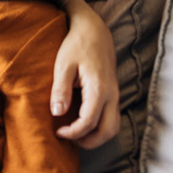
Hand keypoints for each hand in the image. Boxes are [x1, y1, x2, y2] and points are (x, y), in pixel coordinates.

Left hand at [51, 10, 120, 148]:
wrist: (94, 30)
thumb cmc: (76, 45)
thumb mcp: (63, 65)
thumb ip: (60, 90)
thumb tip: (57, 113)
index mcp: (99, 89)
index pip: (89, 122)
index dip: (73, 132)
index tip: (57, 132)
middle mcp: (112, 94)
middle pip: (108, 131)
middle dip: (89, 141)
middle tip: (67, 139)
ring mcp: (115, 94)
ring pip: (113, 126)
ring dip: (96, 136)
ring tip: (74, 133)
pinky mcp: (113, 92)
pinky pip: (111, 117)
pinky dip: (99, 126)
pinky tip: (81, 122)